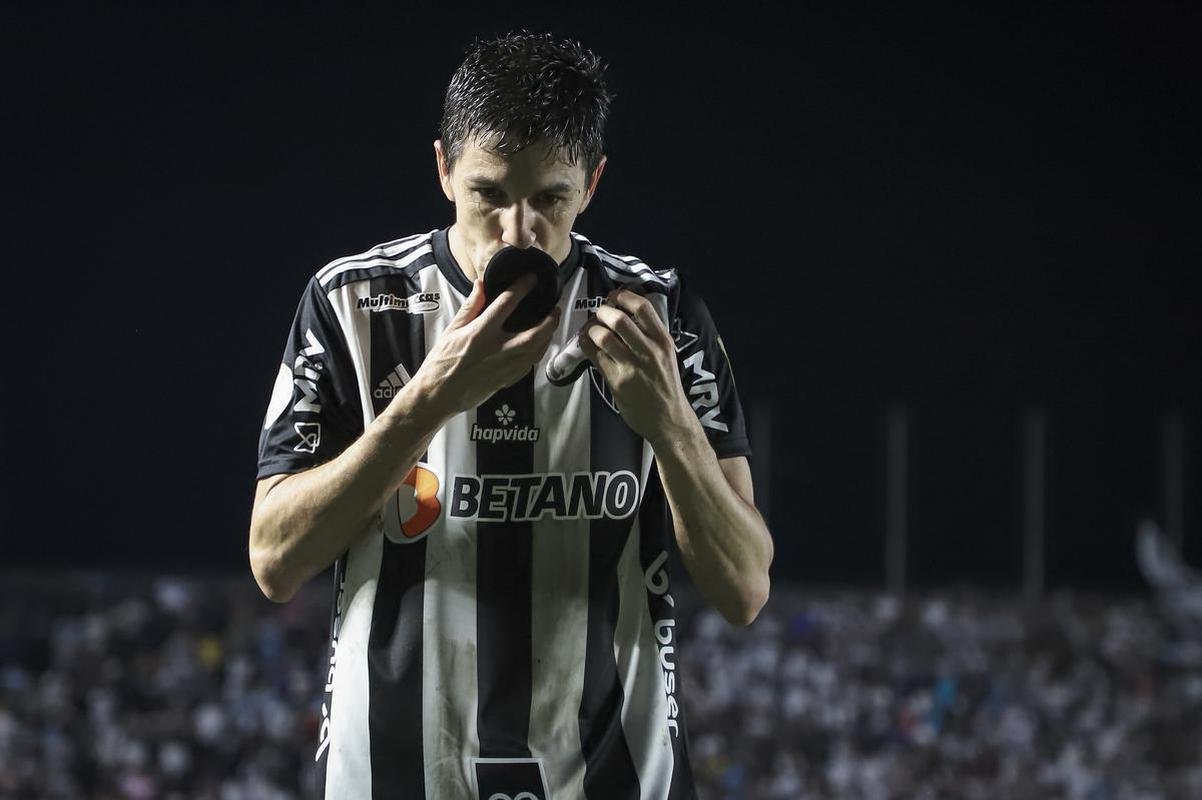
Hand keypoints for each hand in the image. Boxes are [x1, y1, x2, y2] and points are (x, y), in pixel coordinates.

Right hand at [409, 274, 560, 418]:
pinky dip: (537, 354)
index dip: (522, 287)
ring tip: (550, 326)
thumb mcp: (451, 329)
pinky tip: (537, 347)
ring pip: (537, 352)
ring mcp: (505, 367)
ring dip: (548, 338)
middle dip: (550, 320)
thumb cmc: (441, 362)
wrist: (437, 395)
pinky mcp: (506, 381)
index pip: (507, 303)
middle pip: (535, 334)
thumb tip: (481, 284)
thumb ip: (470, 306)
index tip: (532, 279)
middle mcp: (497, 350)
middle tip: (555, 309)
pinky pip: (529, 366)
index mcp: (481, 333)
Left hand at [578, 288, 694, 444]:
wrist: (668, 419)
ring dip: (592, 329)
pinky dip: (586, 345)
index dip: (624, 296)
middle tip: (600, 315)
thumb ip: (651, 335)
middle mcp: (649, 351)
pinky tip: (587, 344)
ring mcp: (632, 367)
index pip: (643, 307)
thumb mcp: (667, 355)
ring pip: (603, 336)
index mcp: (663, 341)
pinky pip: (595, 356)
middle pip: (619, 319)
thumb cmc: (666, 385)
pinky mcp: (617, 381)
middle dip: (603, 311)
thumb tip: (626, 311)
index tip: (615, 297)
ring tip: (592, 330)